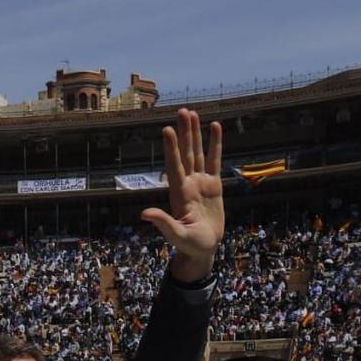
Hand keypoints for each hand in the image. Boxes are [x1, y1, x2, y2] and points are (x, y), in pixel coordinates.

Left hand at [140, 108, 224, 279]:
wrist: (202, 249)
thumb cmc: (188, 245)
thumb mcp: (176, 235)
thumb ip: (163, 223)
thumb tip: (145, 213)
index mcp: (179, 193)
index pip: (174, 166)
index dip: (171, 149)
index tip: (167, 130)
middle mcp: (188, 183)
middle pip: (185, 153)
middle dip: (184, 133)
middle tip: (182, 111)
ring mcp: (200, 183)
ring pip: (197, 152)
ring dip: (195, 133)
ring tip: (193, 113)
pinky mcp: (213, 186)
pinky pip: (214, 160)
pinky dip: (215, 144)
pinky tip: (215, 127)